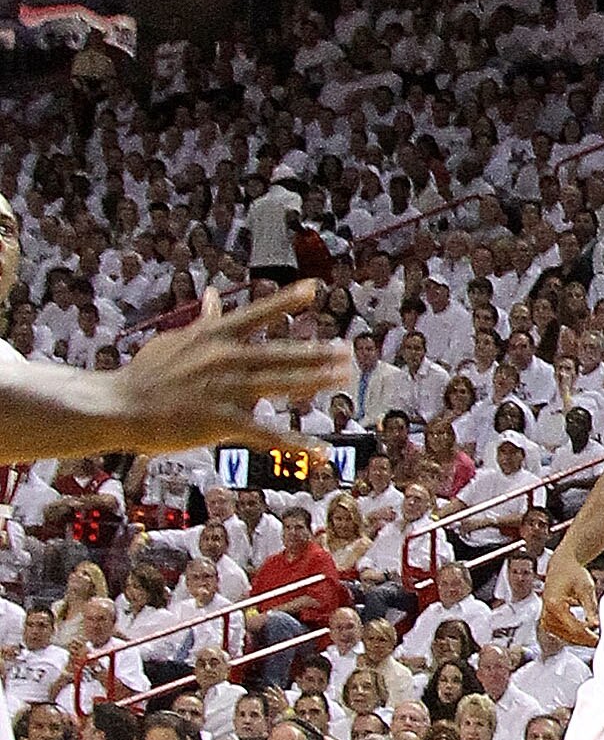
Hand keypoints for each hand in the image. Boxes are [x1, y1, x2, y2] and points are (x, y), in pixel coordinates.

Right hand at [115, 285, 349, 451]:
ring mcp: (226, 388)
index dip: (286, 301)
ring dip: (315, 380)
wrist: (120, 406)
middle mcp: (226, 357)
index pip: (257, 313)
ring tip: (341, 377)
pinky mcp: (221, 420)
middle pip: (281, 352)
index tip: (314, 288)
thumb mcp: (175, 339)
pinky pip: (265, 434)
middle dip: (317, 352)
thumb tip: (211, 294)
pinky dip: (294, 444)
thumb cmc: (145, 374)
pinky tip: (318, 450)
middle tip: (348, 350)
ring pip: (281, 384)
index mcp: (214, 336)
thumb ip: (201, 320)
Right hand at [541, 540, 599, 649]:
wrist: (562, 565)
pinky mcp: (546, 618)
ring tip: (592, 639)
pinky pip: (558, 632)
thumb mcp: (586, 588)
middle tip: (598, 642)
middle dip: (583, 639)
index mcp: (554, 604)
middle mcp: (546, 611)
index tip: (599, 637)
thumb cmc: (573, 573)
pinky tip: (582, 634)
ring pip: (562, 635)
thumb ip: (590, 607)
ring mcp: (544, 615)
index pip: (572, 627)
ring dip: (577, 639)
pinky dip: (571, 635)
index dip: (586, 634)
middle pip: (567, 633)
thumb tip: (595, 624)